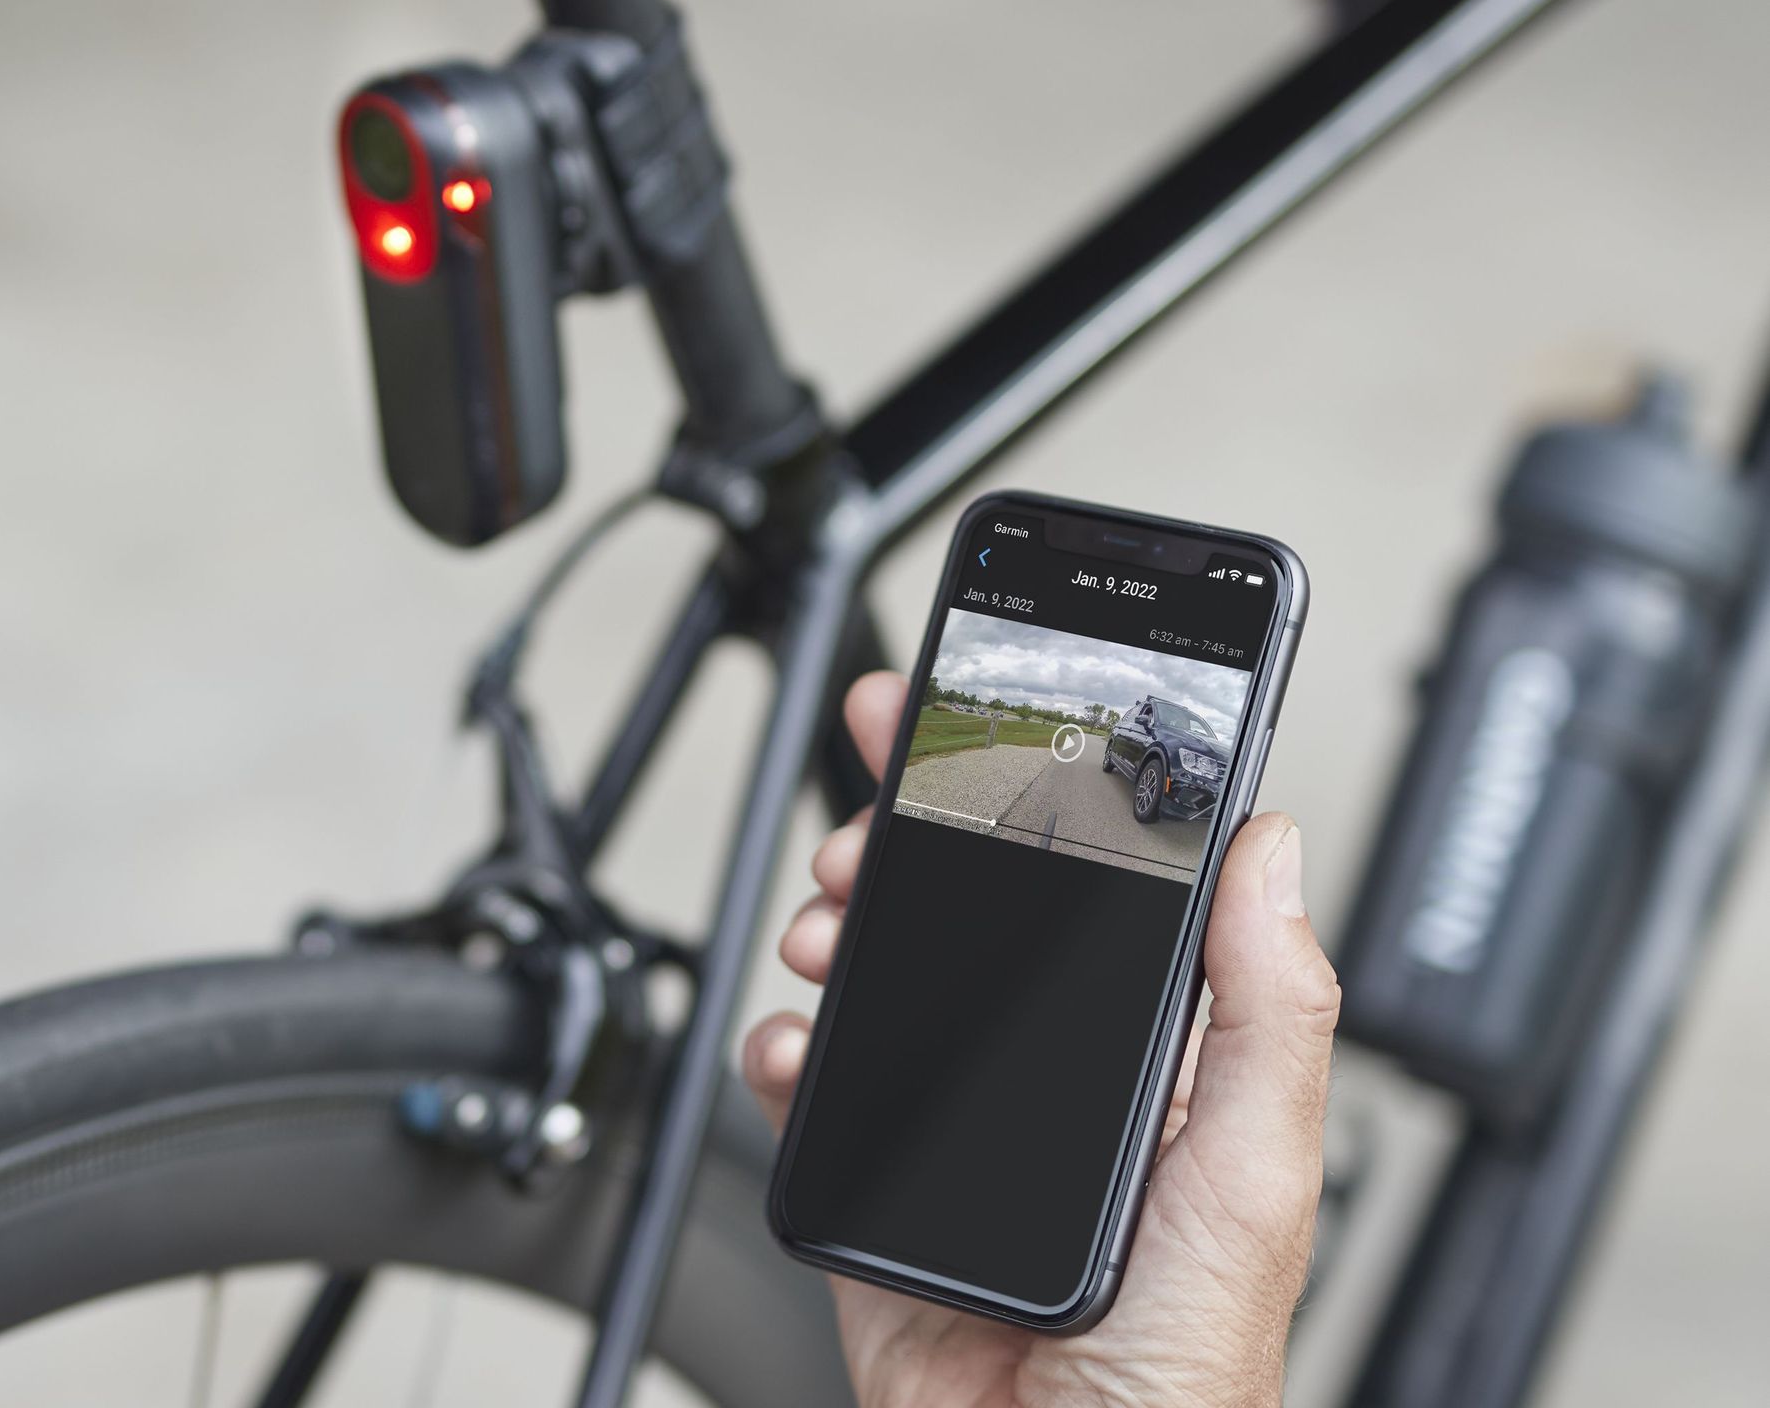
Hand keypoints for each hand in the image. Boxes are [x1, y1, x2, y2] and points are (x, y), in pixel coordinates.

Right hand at [744, 671, 1338, 1407]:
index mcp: (1151, 1051)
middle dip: (907, 843)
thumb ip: (1272, 1008)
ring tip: (830, 932)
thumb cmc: (1183, 1365)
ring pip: (883, 973)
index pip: (1096, 881)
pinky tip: (797, 1045)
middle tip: (873, 828)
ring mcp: (958, 1120)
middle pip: (969, 908)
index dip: (1038, 786)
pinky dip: (785, 1044)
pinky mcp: (876, 1174)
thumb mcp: (1253, 1171)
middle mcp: (1050, 1069)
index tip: (982, 714)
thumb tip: (1272, 847)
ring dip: (842, 929)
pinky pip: (813, 1078)